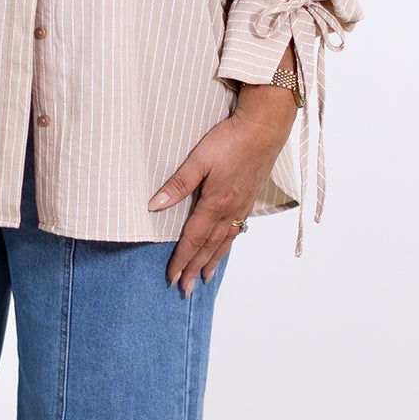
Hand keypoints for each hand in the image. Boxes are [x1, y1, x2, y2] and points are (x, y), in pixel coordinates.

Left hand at [147, 94, 295, 293]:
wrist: (264, 129)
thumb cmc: (230, 140)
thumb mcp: (198, 159)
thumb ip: (177, 184)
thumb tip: (154, 205)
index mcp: (215, 203)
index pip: (193, 239)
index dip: (180, 260)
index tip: (171, 277)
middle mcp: (230, 210)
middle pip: (208, 247)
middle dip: (194, 270)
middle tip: (184, 291)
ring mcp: (242, 207)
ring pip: (224, 242)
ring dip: (212, 262)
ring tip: (204, 280)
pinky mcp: (250, 200)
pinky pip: (236, 231)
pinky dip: (227, 246)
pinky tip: (223, 249)